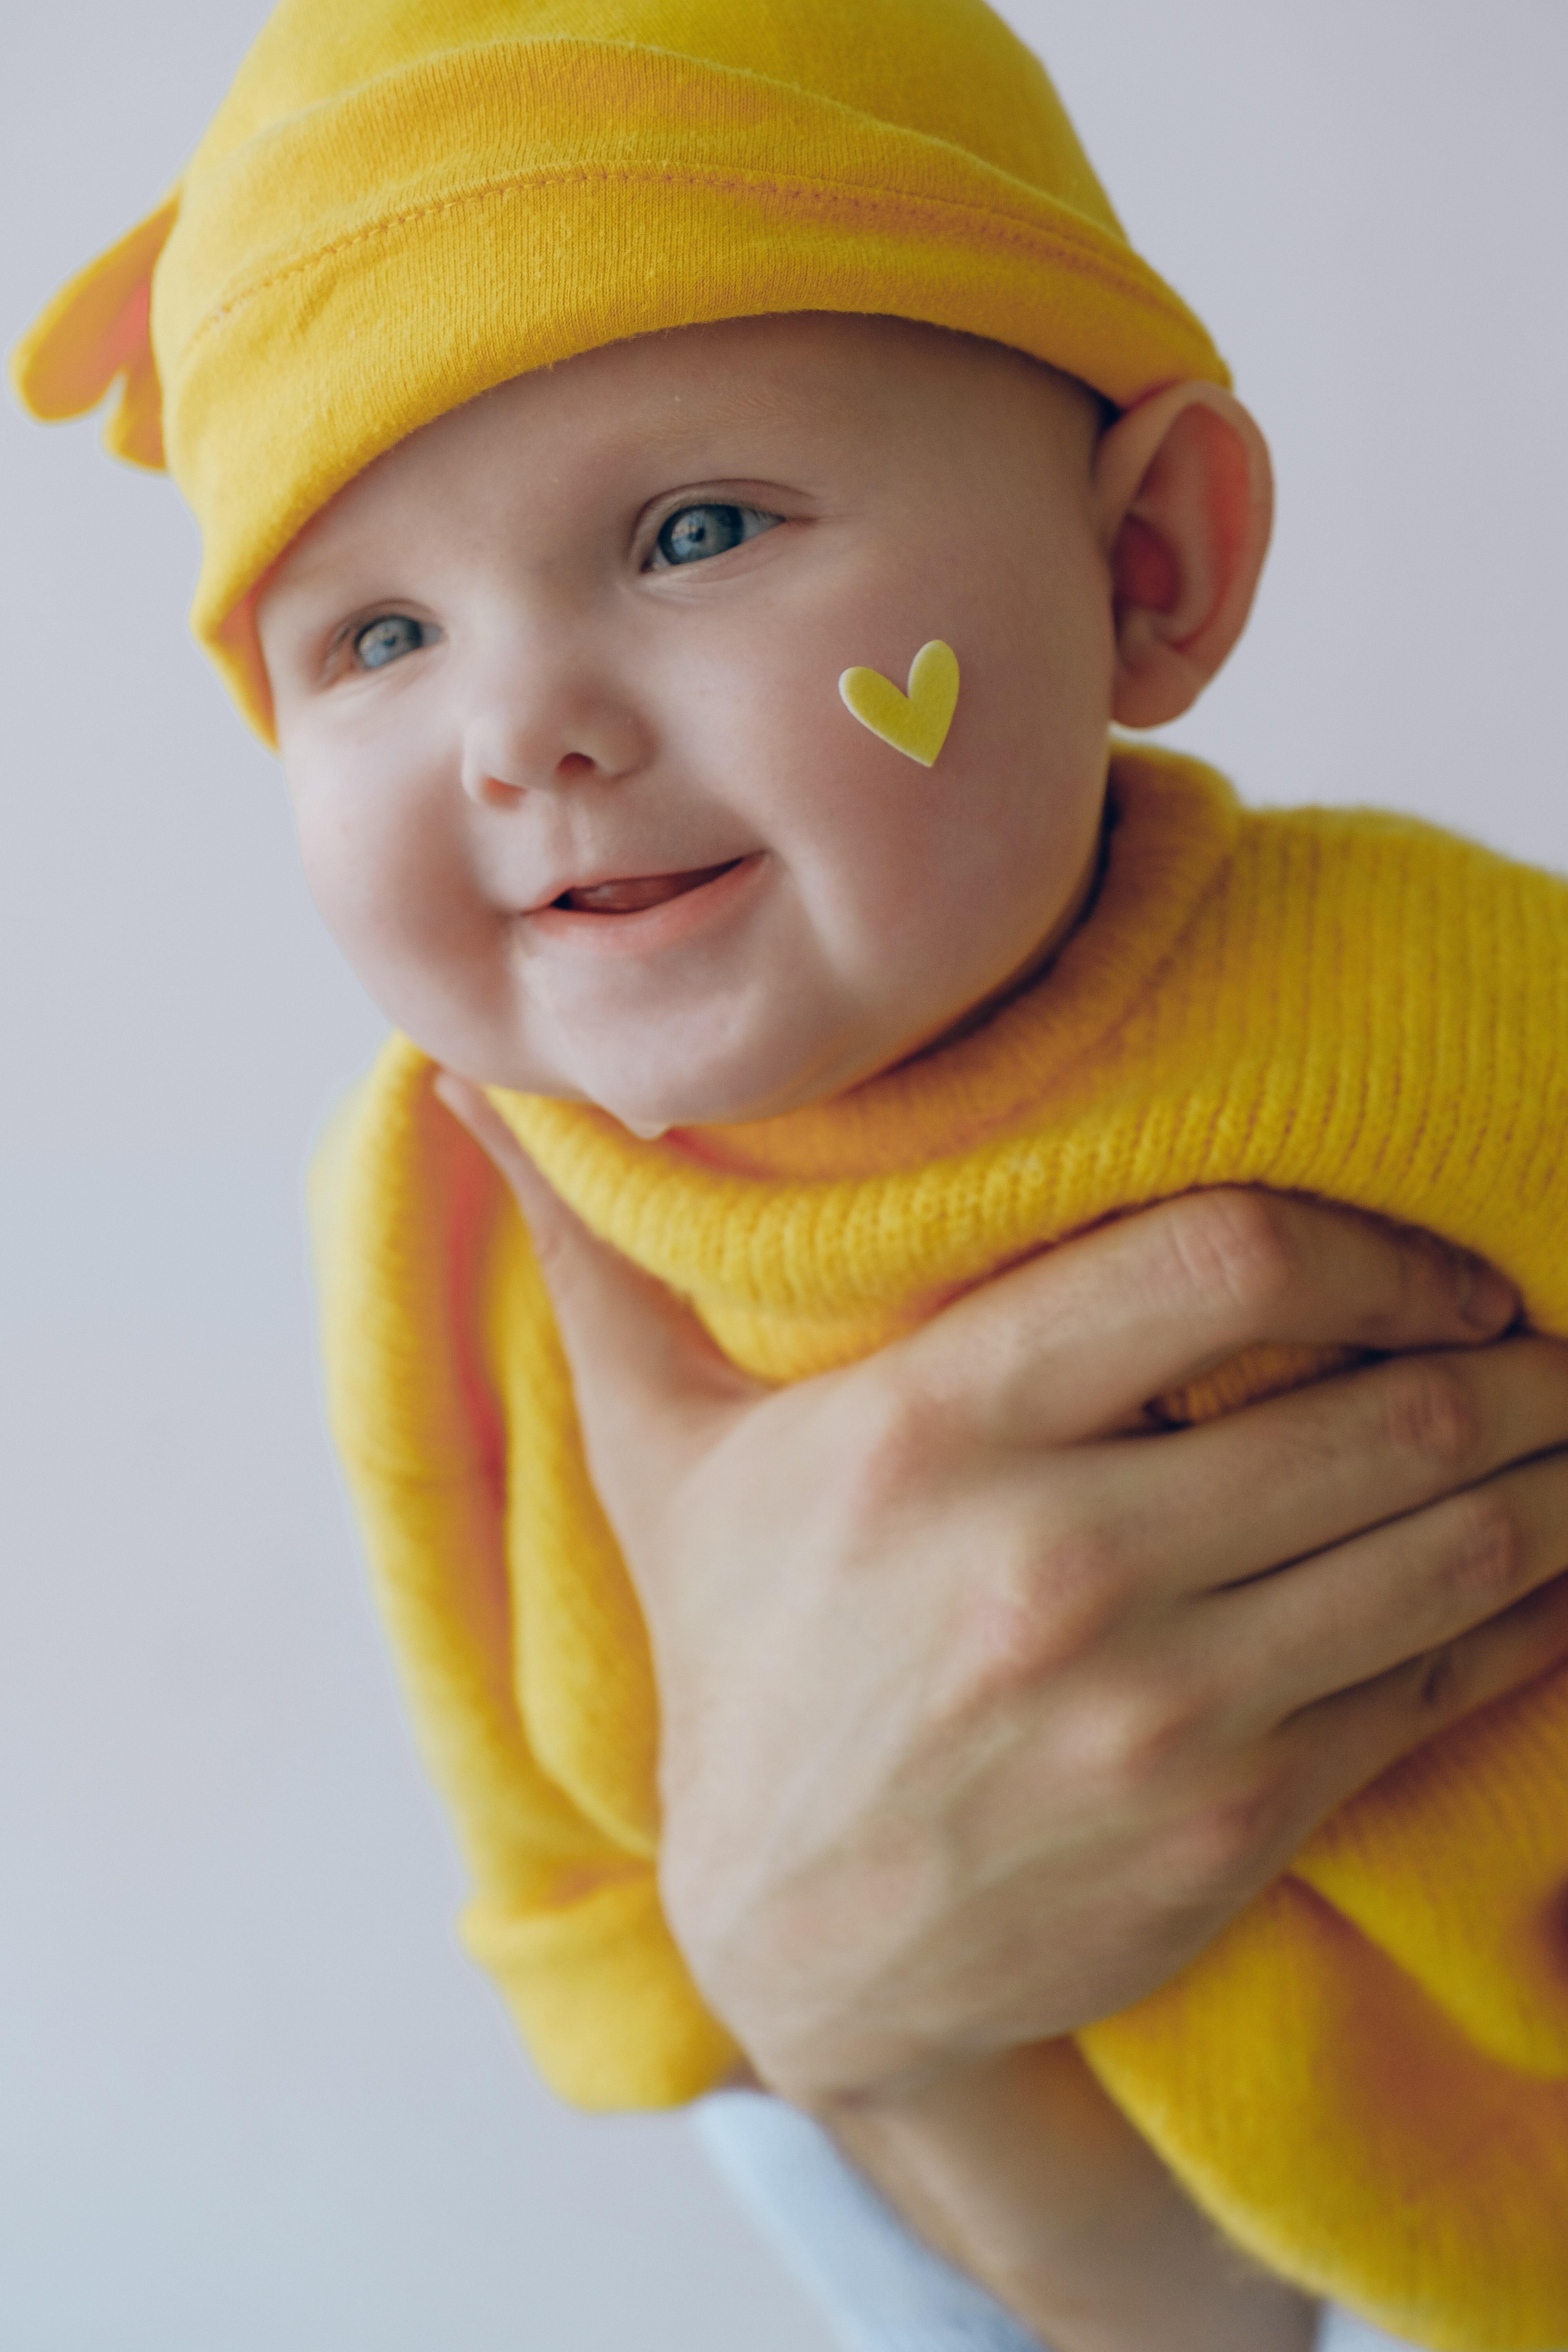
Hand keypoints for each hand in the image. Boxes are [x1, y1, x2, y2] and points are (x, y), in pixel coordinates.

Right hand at [436, 1077, 1567, 2109]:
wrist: (798, 1944)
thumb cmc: (750, 1659)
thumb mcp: (664, 1455)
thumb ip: (601, 1261)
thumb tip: (467, 1080)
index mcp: (936, 1436)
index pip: (1223, 1262)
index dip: (1373, 1237)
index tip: (1424, 1255)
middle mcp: (1059, 1567)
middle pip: (1380, 1410)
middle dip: (1507, 1360)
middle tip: (1538, 1331)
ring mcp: (1160, 1712)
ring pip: (1442, 1548)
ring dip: (1547, 1475)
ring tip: (1567, 1428)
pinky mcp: (1231, 1825)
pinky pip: (1434, 1683)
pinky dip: (1522, 1611)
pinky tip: (1549, 1565)